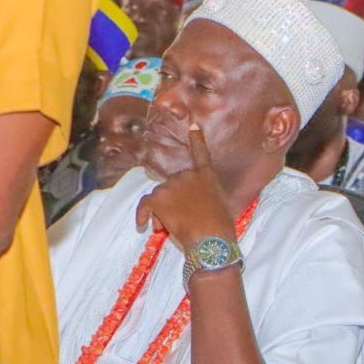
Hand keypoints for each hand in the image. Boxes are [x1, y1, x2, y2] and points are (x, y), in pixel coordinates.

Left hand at [135, 125, 233, 250]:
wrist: (211, 237)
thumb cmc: (221, 226)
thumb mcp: (221, 205)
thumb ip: (206, 198)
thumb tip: (191, 208)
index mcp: (207, 176)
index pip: (201, 154)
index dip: (197, 139)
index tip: (193, 126)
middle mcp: (188, 175)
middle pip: (172, 184)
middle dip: (171, 201)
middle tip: (176, 220)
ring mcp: (172, 185)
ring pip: (158, 196)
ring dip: (160, 211)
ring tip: (168, 228)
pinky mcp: (159, 197)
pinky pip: (145, 204)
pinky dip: (142, 215)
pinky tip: (142, 225)